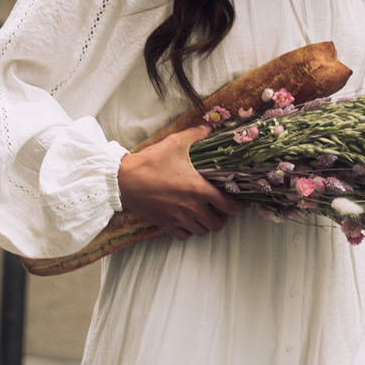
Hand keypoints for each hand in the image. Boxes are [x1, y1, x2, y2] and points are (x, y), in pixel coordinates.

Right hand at [116, 126, 240, 240]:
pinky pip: (184, 236)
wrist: (123, 180)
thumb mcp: (175, 143)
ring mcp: (177, 218)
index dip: (238, 207)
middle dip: (222, 217)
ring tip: (205, 214)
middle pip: (217, 224)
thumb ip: (196, 135)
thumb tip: (209, 128)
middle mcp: (190, 207)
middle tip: (220, 208)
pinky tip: (187, 220)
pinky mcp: (165, 224)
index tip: (241, 203)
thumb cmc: (150, 162)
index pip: (228, 205)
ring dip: (206, 224)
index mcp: (198, 188)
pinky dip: (189, 230)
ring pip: (201, 231)